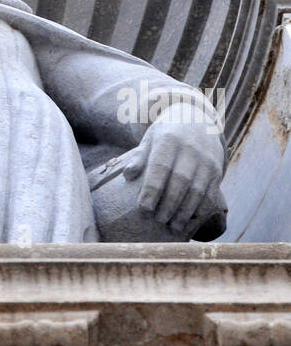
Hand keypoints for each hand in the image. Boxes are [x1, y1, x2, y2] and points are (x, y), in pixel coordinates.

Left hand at [122, 103, 224, 233]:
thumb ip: (140, 157)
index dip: (152, 190)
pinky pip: (211, 193)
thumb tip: (128, 175)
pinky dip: (201, 210)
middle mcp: (190, 149)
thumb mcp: (151, 138)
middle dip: (169, 204)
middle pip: (180, 181)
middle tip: (159, 220)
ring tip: (174, 226)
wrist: (198, 119)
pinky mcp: (217, 169)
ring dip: (186, 211)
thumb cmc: (167, 133)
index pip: (160, 167)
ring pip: (198, 190)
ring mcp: (206, 160)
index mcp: (169, 139)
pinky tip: (191, 221)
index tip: (143, 209)